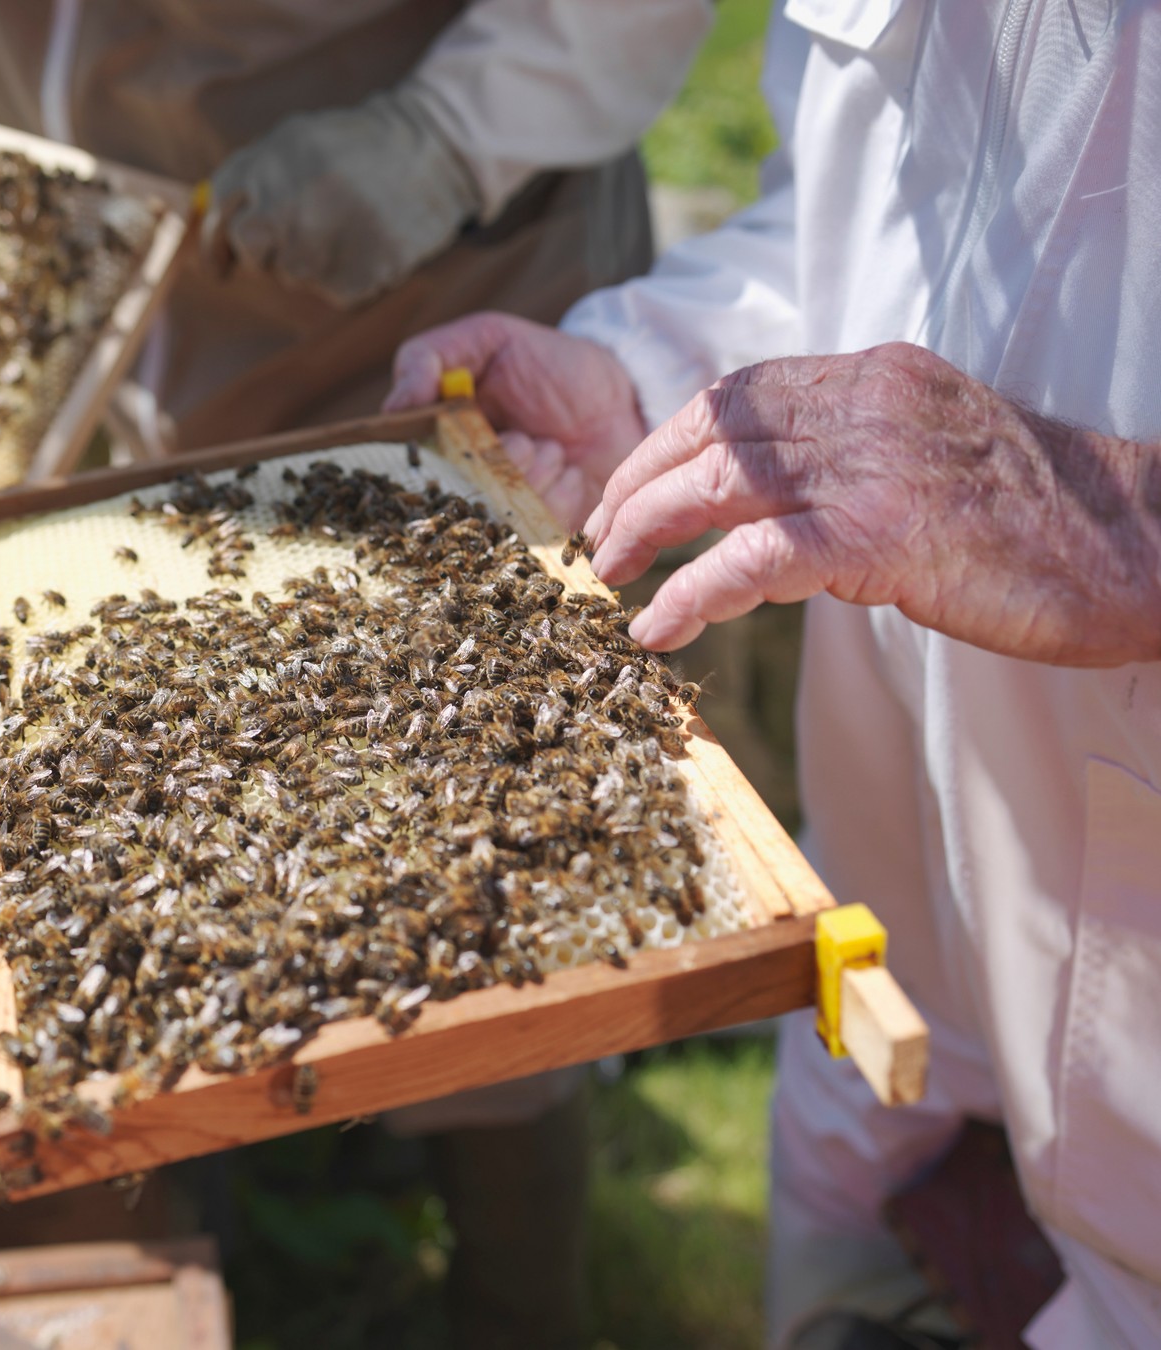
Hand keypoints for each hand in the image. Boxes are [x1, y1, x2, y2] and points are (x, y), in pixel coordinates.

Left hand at [202, 89, 481, 309]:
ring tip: (344, 226)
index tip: (221, 263)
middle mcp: (289, 205)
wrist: (433, 148)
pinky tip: (366, 243)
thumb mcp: (294, 141)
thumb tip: (210, 230)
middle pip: (251, 254)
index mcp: (267, 164)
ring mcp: (324, 245)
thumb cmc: (355, 148)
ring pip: (292, 276)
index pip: (220, 222)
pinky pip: (332, 290)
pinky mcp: (357, 277)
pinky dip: (345, 274)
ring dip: (308, 262)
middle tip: (293, 239)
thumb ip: (247, 177)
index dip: (217, 246)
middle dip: (262, 254)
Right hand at [384, 312, 646, 528]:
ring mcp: (499, 512)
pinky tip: (570, 469)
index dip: (425, 458)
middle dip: (496, 457)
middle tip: (523, 434)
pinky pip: (535, 526)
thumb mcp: (488, 338)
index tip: (459, 436)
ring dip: (534, 469)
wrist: (623, 396)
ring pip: (497, 508)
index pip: (404, 466)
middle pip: (452, 495)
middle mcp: (460, 484)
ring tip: (554, 445)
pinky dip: (560, 489)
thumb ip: (430, 356)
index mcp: (434, 442)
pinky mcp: (538, 534)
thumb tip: (395, 406)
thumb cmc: (549, 364)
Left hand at [586, 342, 1160, 664]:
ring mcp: (874, 465)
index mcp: (877, 377)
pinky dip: (690, 592)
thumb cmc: (1043, 519)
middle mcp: (867, 404)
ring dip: (645, 530)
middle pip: (710, 432)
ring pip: (715, 484)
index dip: (667, 440)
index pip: (738, 394)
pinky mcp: (884, 534)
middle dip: (638, 485)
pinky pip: (752, 559)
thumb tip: (771, 510)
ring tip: (611, 575)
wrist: (1142, 544)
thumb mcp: (935, 456)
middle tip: (602, 539)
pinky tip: (659, 625)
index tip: (629, 486)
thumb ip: (854, 459)